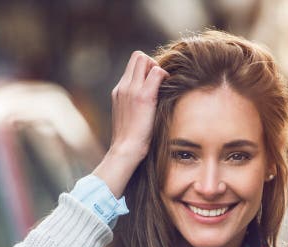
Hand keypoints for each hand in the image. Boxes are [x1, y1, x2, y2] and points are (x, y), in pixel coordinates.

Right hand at [93, 51, 168, 197]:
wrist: (125, 150)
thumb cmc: (131, 139)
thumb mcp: (129, 117)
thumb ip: (135, 104)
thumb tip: (150, 101)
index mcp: (119, 91)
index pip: (132, 65)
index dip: (145, 68)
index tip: (154, 83)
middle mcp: (123, 86)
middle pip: (138, 56)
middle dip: (151, 64)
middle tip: (160, 82)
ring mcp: (131, 89)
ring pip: (144, 59)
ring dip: (157, 68)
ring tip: (163, 87)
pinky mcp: (143, 96)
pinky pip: (156, 72)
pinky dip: (164, 76)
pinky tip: (168, 90)